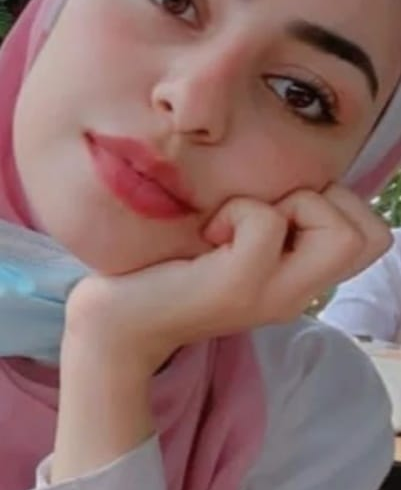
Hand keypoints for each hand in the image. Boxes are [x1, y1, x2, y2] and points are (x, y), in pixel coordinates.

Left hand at [64, 183, 390, 379]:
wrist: (116, 322)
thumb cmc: (168, 269)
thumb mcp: (233, 242)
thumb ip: (271, 219)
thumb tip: (291, 167)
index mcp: (299, 281)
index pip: (373, 238)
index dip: (341, 205)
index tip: (280, 207)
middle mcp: (297, 294)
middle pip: (373, 238)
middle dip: (330, 201)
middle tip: (269, 211)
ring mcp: (273, 295)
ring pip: (343, 234)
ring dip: (294, 204)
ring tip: (240, 221)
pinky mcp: (238, 287)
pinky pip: (267, 224)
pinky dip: (239, 210)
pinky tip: (209, 230)